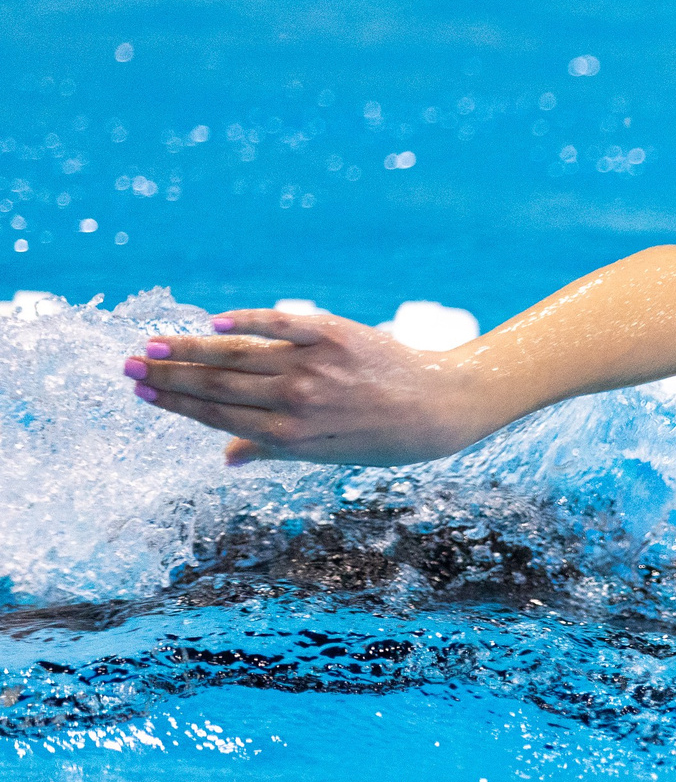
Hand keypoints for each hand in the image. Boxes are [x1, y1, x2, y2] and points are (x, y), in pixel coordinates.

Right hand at [121, 309, 487, 467]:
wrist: (440, 405)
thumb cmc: (382, 435)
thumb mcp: (328, 454)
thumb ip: (274, 450)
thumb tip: (227, 460)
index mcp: (290, 436)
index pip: (219, 415)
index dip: (177, 403)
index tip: (143, 392)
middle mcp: (295, 401)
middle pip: (218, 383)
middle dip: (169, 375)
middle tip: (128, 364)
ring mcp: (313, 366)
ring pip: (237, 355)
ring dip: (190, 349)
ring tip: (153, 344)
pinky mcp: (333, 334)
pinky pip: (280, 324)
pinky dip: (246, 321)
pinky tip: (214, 321)